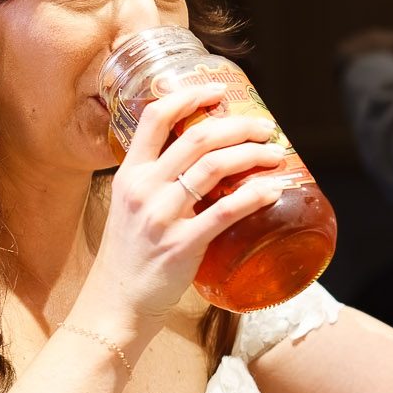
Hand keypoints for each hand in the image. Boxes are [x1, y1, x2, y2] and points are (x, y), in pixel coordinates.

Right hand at [83, 82, 289, 341]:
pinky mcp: (182, 244)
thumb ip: (156, 181)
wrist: (116, 303)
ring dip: (252, 154)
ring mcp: (162, 216)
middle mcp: (143, 188)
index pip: (156, 117)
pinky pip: (225, 211)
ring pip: (214, 167)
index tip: (218, 89)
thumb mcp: (132, 207)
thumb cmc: (130, 255)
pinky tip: (273, 189)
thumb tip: (199, 159)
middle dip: (238, 126)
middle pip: (197, 138)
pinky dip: (254, 196)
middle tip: (266, 127)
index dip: (189, 96)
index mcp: (129, 174)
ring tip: (276, 153)